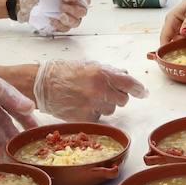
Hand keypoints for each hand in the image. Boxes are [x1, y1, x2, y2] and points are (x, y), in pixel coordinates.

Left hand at [18, 0, 90, 33]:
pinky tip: (52, 19)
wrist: (26, 5)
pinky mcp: (60, 26)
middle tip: (62, 7)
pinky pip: (65, 29)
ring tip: (58, 14)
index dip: (83, 1)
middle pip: (82, 12)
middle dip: (73, 10)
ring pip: (76, 22)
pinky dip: (58, 24)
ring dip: (67, 19)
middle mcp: (72, 7)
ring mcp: (67, 18)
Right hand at [34, 59, 148, 120]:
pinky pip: (99, 118)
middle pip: (123, 100)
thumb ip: (109, 71)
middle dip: (118, 96)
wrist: (42, 85)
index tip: (143, 93)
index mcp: (102, 74)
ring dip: (105, 105)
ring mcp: (92, 106)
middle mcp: (99, 90)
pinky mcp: (85, 118)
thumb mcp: (89, 65)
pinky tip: (82, 105)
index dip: (138, 89)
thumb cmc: (64, 72)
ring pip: (111, 110)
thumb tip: (126, 76)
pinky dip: (94, 113)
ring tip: (89, 97)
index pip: (129, 83)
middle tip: (106, 92)